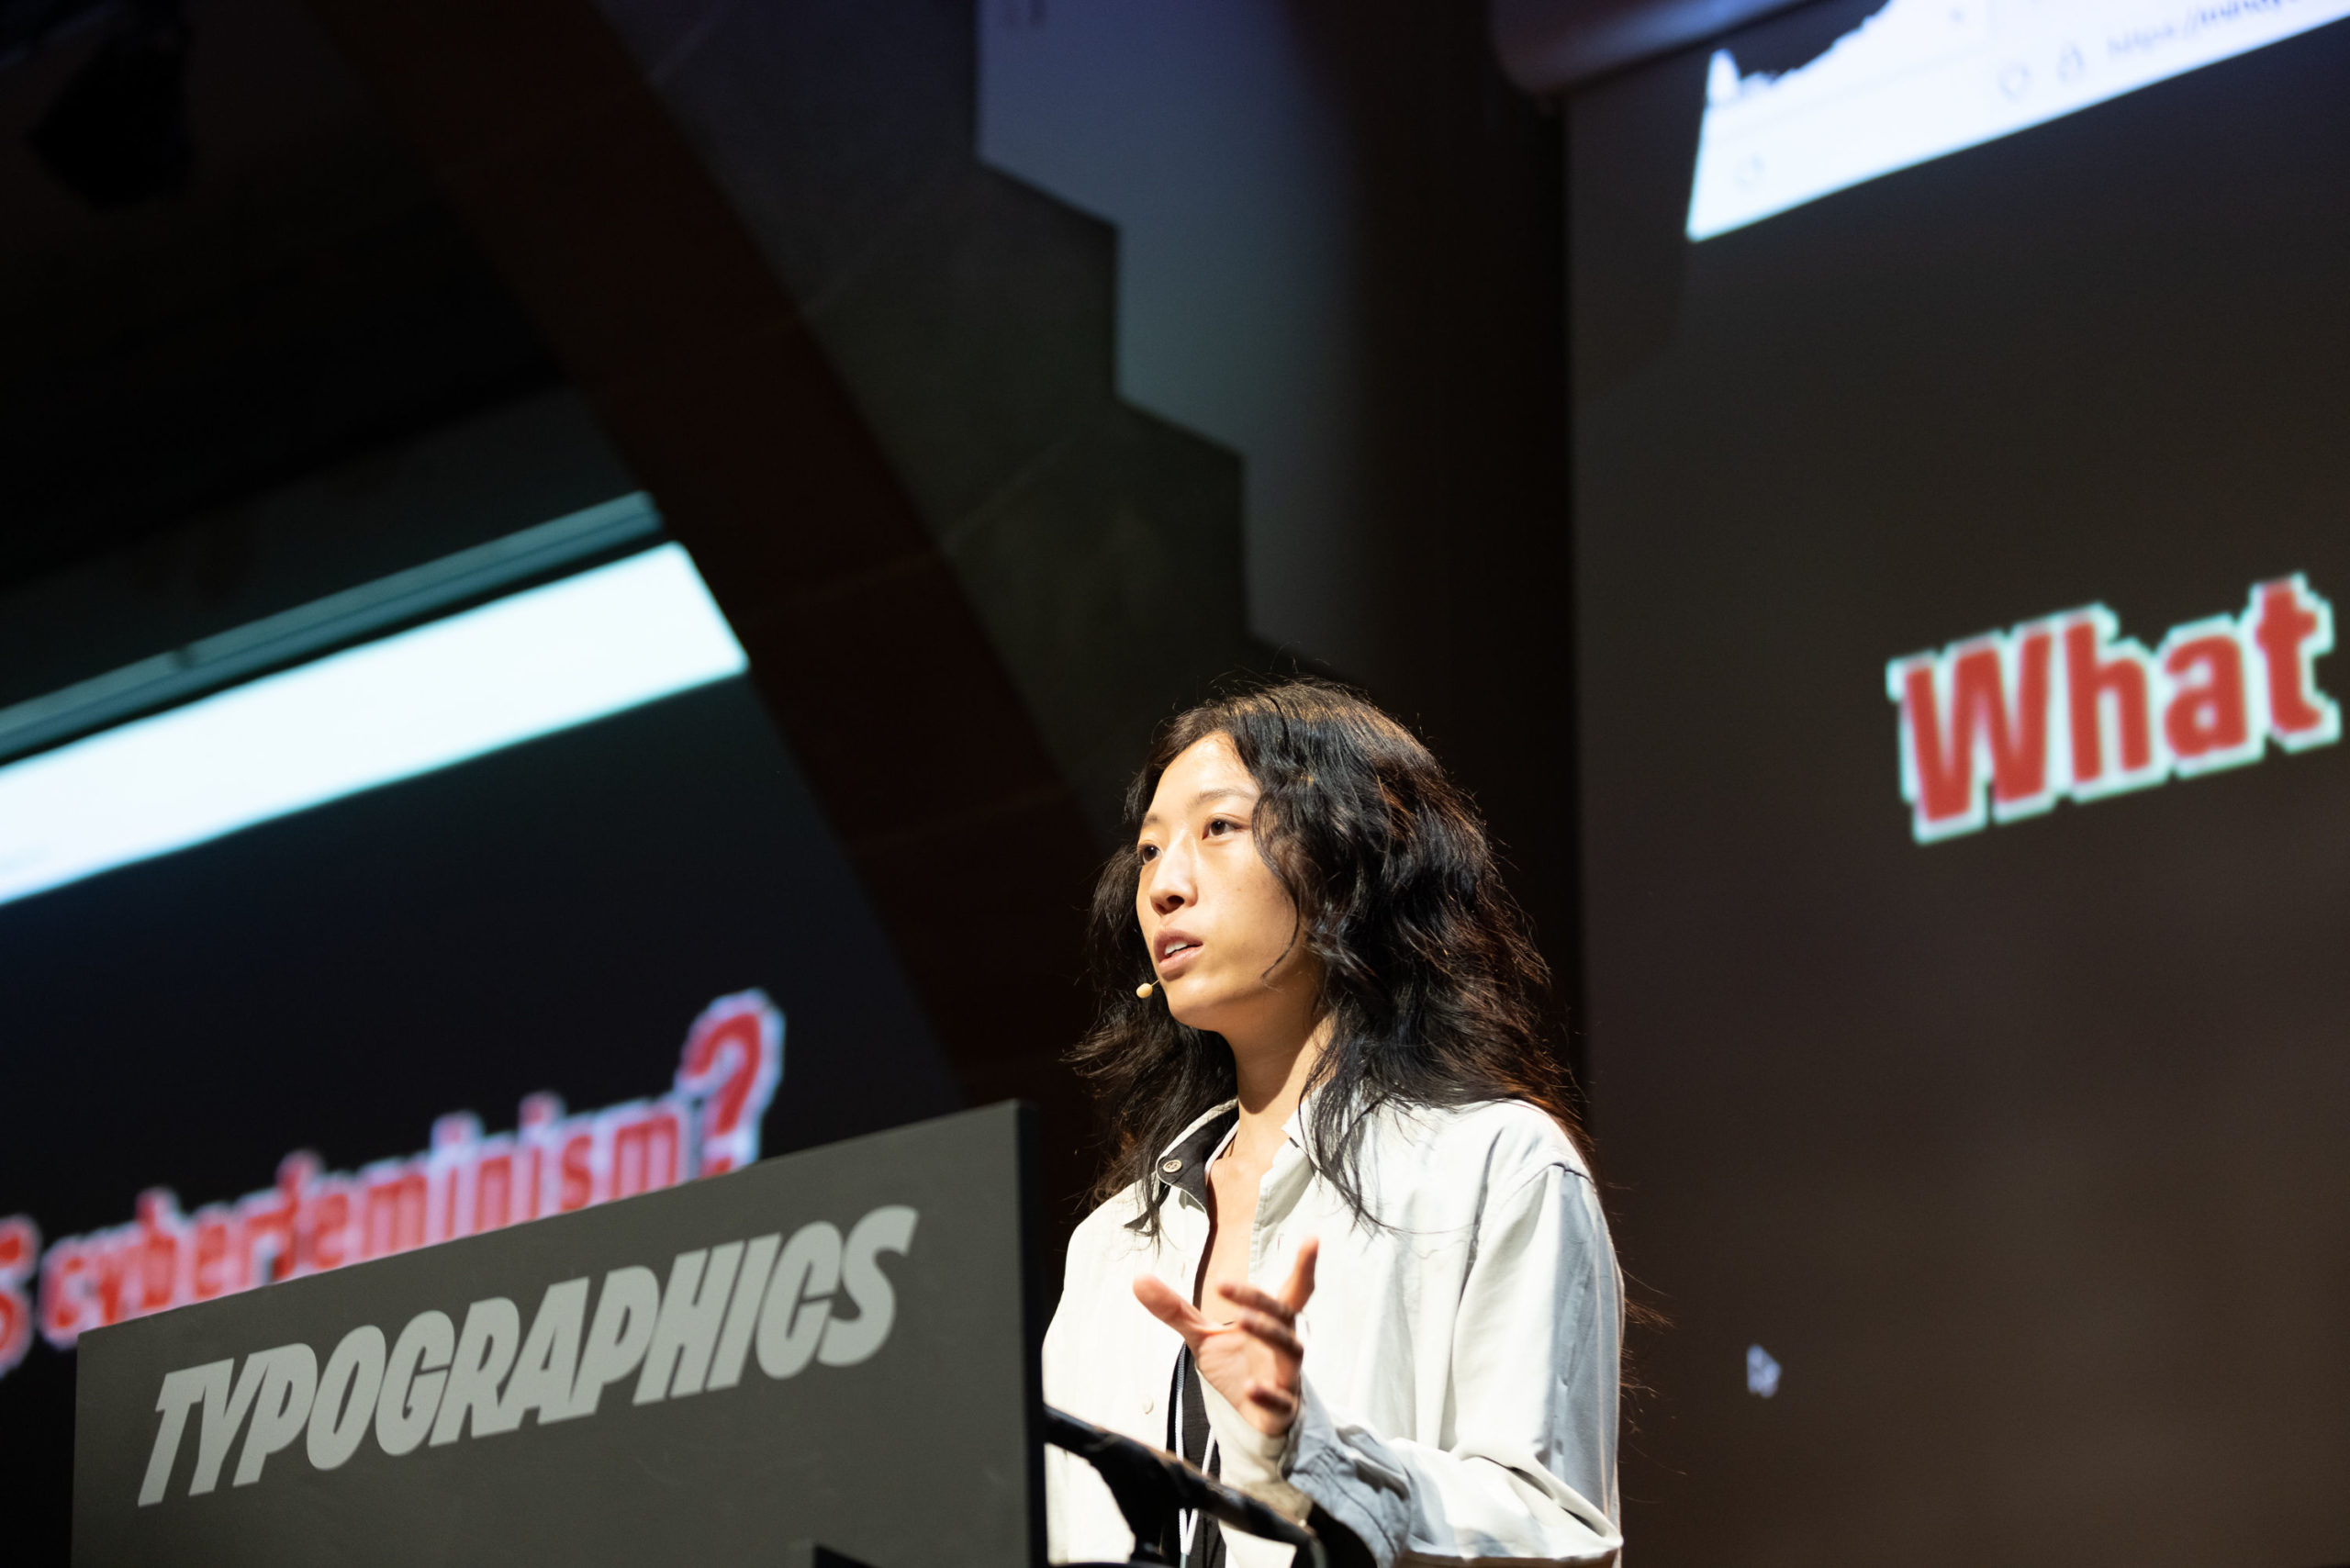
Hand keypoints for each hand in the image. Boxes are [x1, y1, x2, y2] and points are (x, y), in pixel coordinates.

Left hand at [1134, 1237, 1318, 1435]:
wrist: (1253, 1416)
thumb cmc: (1238, 1367)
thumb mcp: (1202, 1336)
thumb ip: (1176, 1310)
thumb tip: (1138, 1278)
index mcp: (1270, 1321)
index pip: (1292, 1291)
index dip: (1303, 1265)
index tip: (1313, 1238)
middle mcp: (1283, 1344)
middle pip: (1283, 1315)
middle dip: (1260, 1299)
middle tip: (1225, 1285)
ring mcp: (1285, 1376)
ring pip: (1289, 1350)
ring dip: (1268, 1333)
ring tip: (1242, 1321)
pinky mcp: (1281, 1407)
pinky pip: (1280, 1399)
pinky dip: (1268, 1393)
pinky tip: (1251, 1387)